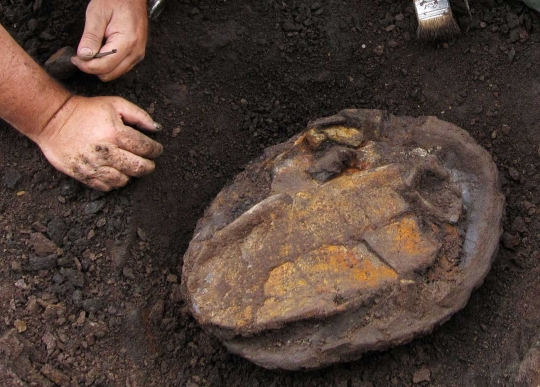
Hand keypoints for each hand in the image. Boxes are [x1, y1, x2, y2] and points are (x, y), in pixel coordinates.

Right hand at [35, 96, 162, 190]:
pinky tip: (115, 172)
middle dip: (148, 165)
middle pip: (139, 168)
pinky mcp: (83, 175)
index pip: (147, 148)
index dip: (156, 150)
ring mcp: (94, 166)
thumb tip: (156, 129)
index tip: (157, 149)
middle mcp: (107, 152)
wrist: (52, 119)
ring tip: (129, 166)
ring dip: (131, 175)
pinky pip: (107, 186)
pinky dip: (114, 182)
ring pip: (124, 180)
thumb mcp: (115, 104)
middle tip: (148, 161)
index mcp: (116, 133)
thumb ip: (139, 115)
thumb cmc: (86, 110)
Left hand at [71, 0, 147, 81]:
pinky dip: (109, 64)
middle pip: (109, 74)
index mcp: (127, 42)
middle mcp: (135, 52)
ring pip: (114, 74)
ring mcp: (137, 55)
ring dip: (101, 66)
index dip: (86, 66)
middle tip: (82, 54)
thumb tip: (83, 56)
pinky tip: (103, 50)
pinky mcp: (136, 55)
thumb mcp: (97, 14)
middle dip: (92, 67)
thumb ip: (90, 37)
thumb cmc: (116, 0)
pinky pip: (120, 68)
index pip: (104, 66)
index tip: (75, 58)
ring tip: (93, 50)